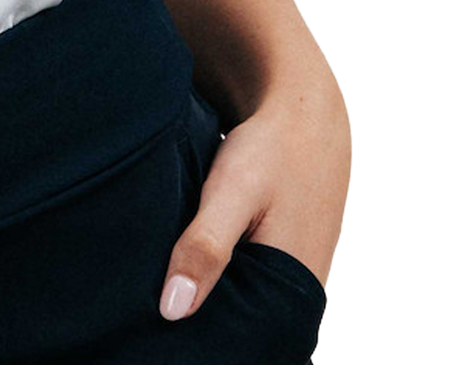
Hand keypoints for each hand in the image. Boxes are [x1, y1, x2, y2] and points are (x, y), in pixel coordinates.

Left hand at [159, 69, 352, 321]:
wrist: (305, 114)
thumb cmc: (271, 151)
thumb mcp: (232, 192)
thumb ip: (205, 247)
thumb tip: (172, 311)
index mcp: (293, 292)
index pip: (244, 345)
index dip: (204, 345)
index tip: (160, 336)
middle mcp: (300, 296)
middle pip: (245, 331)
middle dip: (205, 328)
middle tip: (151, 319)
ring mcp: (295, 281)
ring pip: (246, 309)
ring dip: (213, 305)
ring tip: (165, 299)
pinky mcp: (285, 263)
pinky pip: (250, 288)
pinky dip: (223, 284)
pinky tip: (188, 275)